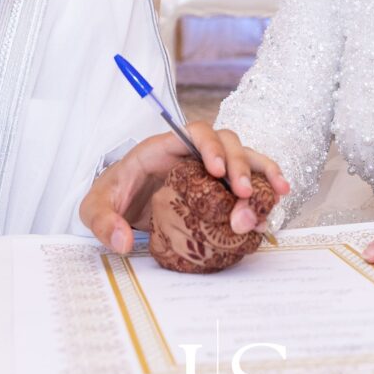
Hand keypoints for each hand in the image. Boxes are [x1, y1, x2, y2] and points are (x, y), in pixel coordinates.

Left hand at [79, 122, 289, 254]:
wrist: (119, 205)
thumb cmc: (111, 196)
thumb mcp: (95, 207)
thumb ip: (103, 221)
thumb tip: (123, 241)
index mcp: (163, 148)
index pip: (194, 132)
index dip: (211, 146)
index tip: (217, 172)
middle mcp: (191, 153)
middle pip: (227, 143)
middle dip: (240, 167)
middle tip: (245, 196)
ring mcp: (209, 169)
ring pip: (244, 159)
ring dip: (262, 175)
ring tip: (277, 195)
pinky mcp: (219, 188)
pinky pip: (249, 181)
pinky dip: (266, 187)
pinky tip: (278, 200)